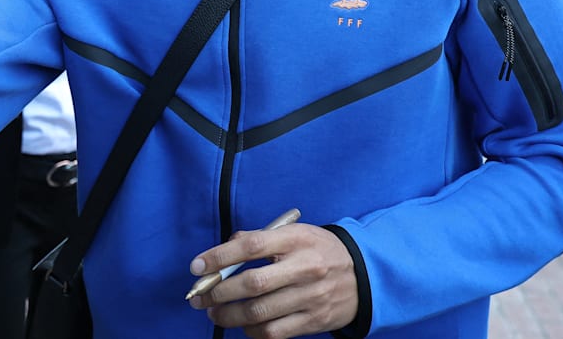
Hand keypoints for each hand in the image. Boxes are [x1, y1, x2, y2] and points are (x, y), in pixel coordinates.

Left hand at [188, 222, 356, 337]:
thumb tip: (222, 254)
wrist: (365, 275)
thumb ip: (259, 240)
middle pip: (252, 283)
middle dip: (218, 293)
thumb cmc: (318, 250)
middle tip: (200, 297)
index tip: (197, 266)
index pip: (251, 246)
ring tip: (215, 314)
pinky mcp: (314, 321)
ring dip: (229, 316)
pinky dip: (251, 332)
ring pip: (260, 312)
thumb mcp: (295, 234)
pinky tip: (243, 325)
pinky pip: (274, 332)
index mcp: (296, 240)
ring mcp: (311, 297)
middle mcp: (305, 268)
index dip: (219, 257)